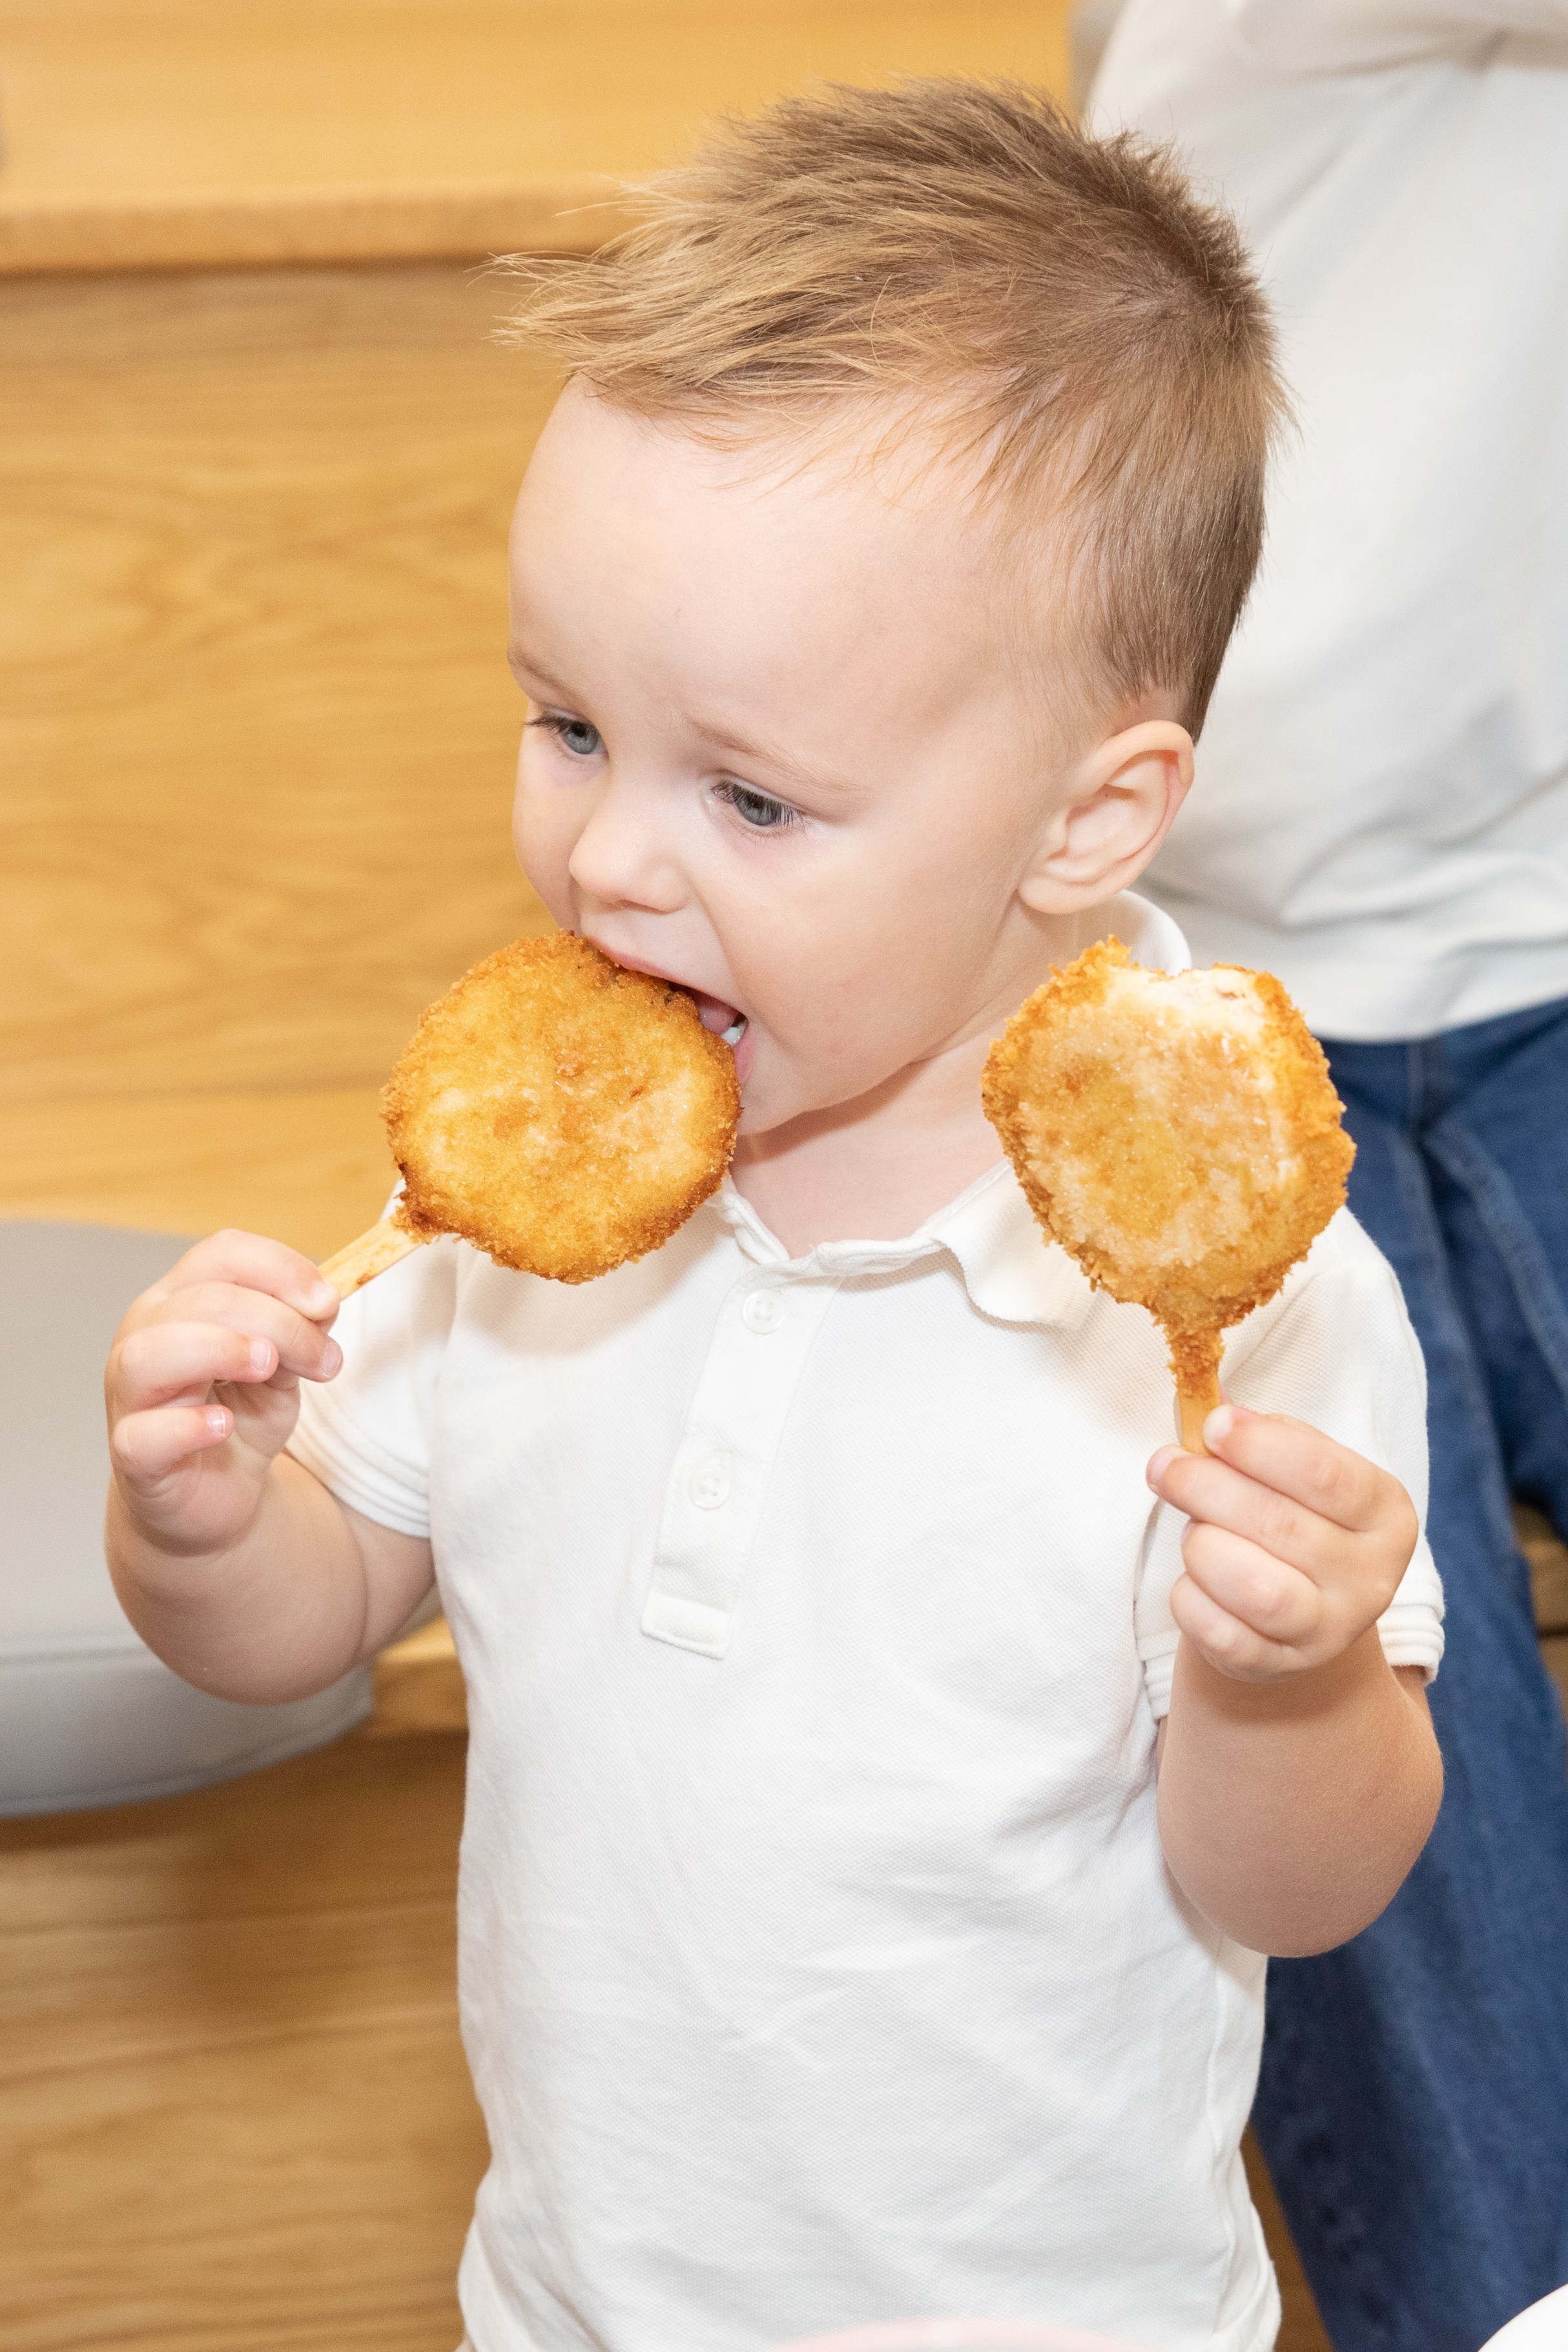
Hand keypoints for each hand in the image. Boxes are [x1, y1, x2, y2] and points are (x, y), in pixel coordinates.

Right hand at [106, 1229, 342, 1561]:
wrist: (216, 1493)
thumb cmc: (240, 1416)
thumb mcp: (283, 1366)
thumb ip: (298, 1331)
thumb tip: (322, 1304)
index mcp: (181, 1300)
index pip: (222, 1254)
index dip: (280, 1268)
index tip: (329, 1302)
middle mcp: (144, 1335)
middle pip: (202, 1300)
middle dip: (278, 1321)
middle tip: (323, 1360)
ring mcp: (130, 1394)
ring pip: (152, 1354)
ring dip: (220, 1350)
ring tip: (267, 1368)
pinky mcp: (132, 1453)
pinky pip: (143, 1434)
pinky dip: (186, 1426)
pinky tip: (223, 1426)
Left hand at [1146, 1403, 1419, 1683]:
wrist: (1293, 1615)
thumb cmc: (1289, 1519)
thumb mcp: (1289, 1472)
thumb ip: (1254, 1433)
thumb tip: (1204, 1395)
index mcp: (1385, 1513)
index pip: (1326, 1474)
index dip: (1260, 1446)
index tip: (1211, 1423)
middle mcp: (1371, 1577)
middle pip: (1279, 1525)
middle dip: (1206, 1487)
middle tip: (1165, 1466)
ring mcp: (1329, 1631)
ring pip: (1254, 1588)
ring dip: (1203, 1545)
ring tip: (1193, 1529)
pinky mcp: (1278, 1665)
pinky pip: (1219, 1632)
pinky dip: (1190, 1598)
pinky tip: (1192, 1578)